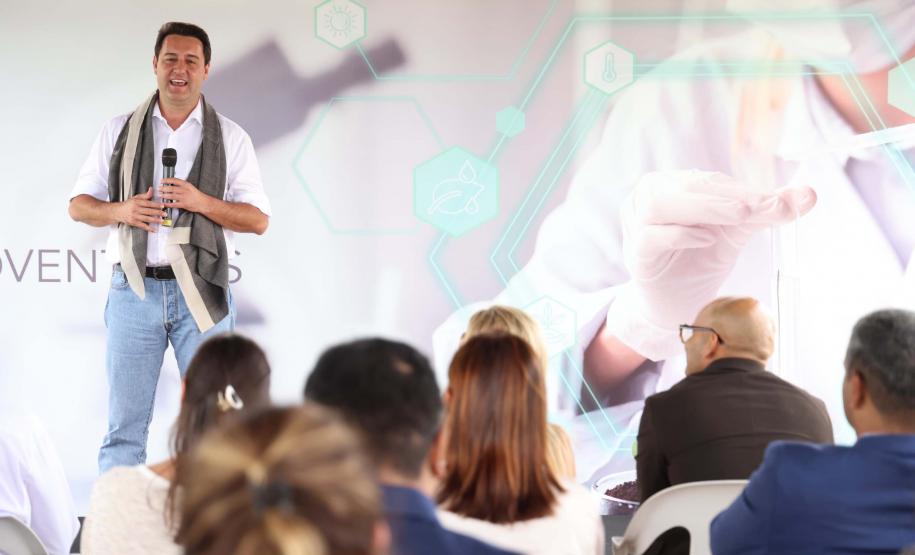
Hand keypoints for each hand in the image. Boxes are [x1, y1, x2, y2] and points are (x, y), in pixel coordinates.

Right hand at [116, 187, 165, 232]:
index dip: (156, 205)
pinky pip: (143, 226)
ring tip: (162, 221)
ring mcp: (134, 216)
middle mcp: (135, 209)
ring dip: (155, 220)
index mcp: (136, 202)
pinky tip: (154, 230)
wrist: (117, 212)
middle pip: (148, 211)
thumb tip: (151, 189)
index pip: (148, 203)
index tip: (162, 206)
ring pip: (147, 219)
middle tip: (165, 214)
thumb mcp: (135, 198)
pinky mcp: (134, 222)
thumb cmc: (128, 204)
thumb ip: (145, 195)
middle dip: (158, 213)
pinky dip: (149, 228)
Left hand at [160, 178, 211, 213]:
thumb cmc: (196, 195)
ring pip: (171, 196)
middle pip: (171, 188)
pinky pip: (174, 204)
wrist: (203, 203)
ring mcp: (184, 198)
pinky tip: (164, 203)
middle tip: (159, 188)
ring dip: (164, 195)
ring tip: (160, 195)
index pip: (174, 180)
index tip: (162, 181)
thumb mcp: (190, 187)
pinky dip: (168, 204)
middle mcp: (185, 190)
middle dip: (163, 188)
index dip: (167, 180)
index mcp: (186, 185)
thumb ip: (182, 185)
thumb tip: (172, 183)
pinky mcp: (184, 204)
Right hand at [604, 170, 816, 360]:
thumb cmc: (700, 256)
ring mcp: (636, 224)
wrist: (676, 299)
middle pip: (683, 186)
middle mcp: (649, 197)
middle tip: (761, 206)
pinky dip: (679, 235)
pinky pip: (650, 236)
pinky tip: (706, 239)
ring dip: (703, 208)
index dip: (742, 189)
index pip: (707, 180)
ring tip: (737, 217)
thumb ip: (767, 211)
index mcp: (673, 184)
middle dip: (726, 196)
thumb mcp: (738, 230)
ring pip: (660, 204)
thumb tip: (810, 195)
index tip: (777, 201)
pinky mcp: (635, 253)